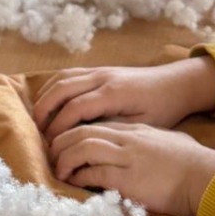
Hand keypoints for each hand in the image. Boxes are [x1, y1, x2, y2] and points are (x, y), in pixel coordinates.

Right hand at [33, 55, 214, 142]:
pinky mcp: (100, 70)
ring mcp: (100, 71)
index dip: (59, 126)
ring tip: (38, 119)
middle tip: (37, 133)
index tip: (51, 145)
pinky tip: (49, 102)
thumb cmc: (163, 108)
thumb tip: (86, 140)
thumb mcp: (142, 125)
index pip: (75, 108)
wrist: (176, 84)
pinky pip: (69, 74)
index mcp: (113, 93)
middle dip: (45, 110)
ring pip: (62, 78)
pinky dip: (53, 87)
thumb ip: (114, 130)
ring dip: (46, 97)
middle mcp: (103, 77)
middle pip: (62, 89)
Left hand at [49, 122, 214, 215]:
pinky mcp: (128, 179)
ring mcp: (127, 157)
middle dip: (61, 142)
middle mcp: (128, 139)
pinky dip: (79, 177)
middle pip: (82, 131)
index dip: (73, 132)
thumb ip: (149, 141)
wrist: (206, 178)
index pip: (95, 123)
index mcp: (135, 130)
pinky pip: (93, 173)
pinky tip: (74, 183)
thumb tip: (140, 147)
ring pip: (83, 148)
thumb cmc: (192, 165)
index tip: (62, 143)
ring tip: (59, 171)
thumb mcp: (168, 143)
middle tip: (52, 156)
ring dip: (65, 160)